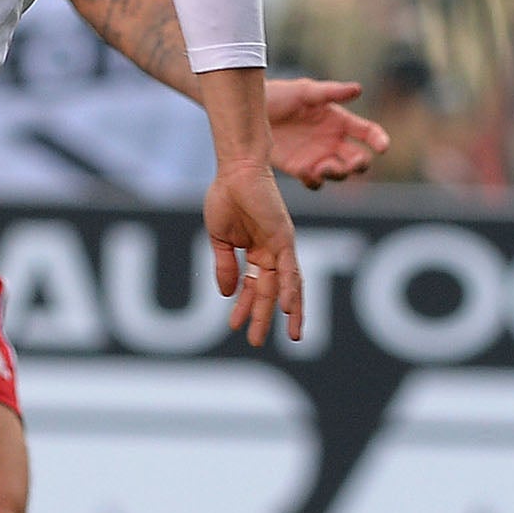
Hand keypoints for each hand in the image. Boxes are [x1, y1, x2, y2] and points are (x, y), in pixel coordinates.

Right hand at [204, 156, 304, 345]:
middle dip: (264, 317)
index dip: (245, 307)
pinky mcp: (284, 237)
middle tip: (257, 342)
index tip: (234, 326)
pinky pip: (289, 268)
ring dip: (291, 312)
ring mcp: (281, 246)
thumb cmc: (227, 196)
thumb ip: (225, 265)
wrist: (235, 170)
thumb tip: (226, 293)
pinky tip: (287, 308)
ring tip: (294, 336)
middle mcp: (272, 252)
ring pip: (289, 285)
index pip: (253, 286)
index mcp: (256, 252)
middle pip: (271, 292)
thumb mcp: (219, 239)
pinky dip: (290, 289)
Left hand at [266, 77, 389, 188]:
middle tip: (352, 164)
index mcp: (339, 120)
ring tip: (324, 167)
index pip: (367, 132)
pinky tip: (307, 173)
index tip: (382, 146)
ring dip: (337, 173)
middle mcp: (333, 141)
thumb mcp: (304, 91)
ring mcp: (318, 157)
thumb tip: (358, 89)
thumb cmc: (279, 95)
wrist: (249, 112)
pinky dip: (316, 181)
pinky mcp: (300, 169)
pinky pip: (315, 182)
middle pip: (357, 159)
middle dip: (359, 164)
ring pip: (339, 174)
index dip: (378, 139)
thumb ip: (331, 92)